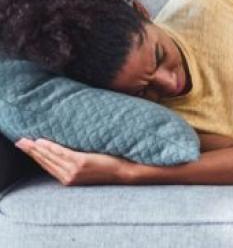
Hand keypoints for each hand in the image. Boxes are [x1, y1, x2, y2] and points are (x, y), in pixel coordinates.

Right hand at [15, 138, 133, 185]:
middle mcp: (69, 177)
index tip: (27, 149)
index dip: (37, 158)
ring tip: (26, 141)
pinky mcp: (81, 163)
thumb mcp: (90, 167)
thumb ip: (77, 163)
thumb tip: (70, 151)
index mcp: (70, 179)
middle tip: (20, 142)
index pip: (49, 167)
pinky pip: (61, 153)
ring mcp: (74, 171)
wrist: (125, 172)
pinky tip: (42, 141)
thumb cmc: (110, 167)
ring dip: (37, 149)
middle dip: (32, 152)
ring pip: (50, 157)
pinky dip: (50, 147)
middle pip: (46, 162)